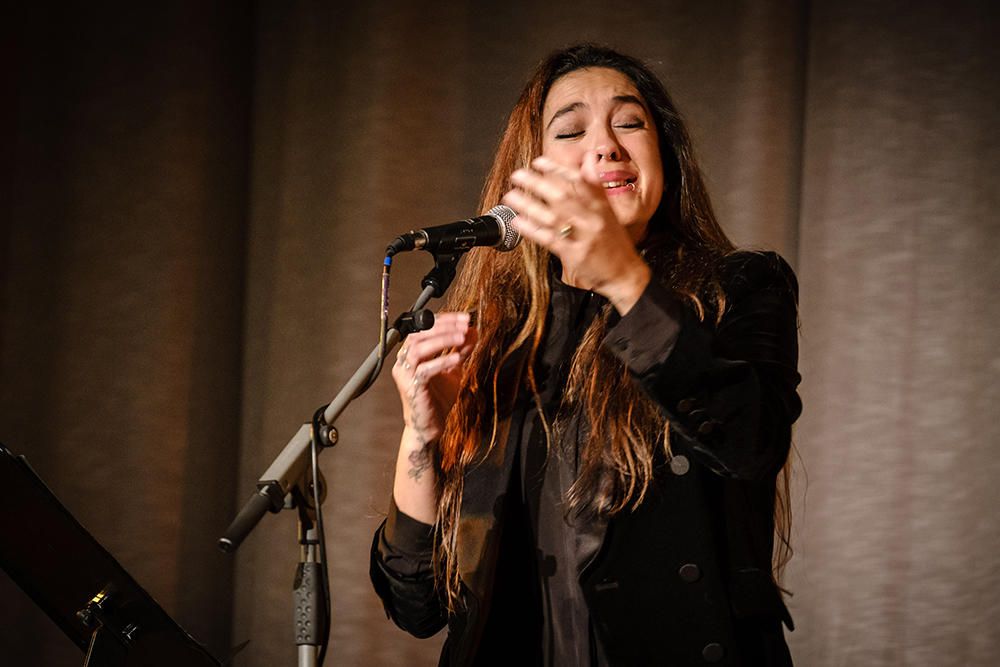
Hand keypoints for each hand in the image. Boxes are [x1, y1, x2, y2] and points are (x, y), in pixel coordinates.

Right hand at [391, 312, 476, 445]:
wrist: (431, 426)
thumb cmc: (438, 398)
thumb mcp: (454, 368)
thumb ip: (461, 350)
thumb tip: (472, 331)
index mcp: (411, 353)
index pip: (425, 328)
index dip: (445, 320)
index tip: (465, 318)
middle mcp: (404, 360)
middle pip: (420, 334)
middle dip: (444, 327)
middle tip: (464, 325)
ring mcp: (405, 374)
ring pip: (418, 349)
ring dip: (441, 341)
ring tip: (461, 338)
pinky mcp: (411, 388)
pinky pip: (424, 371)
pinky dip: (441, 362)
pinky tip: (457, 358)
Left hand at [501, 155, 650, 313]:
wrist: (625, 275)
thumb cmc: (614, 243)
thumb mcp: (609, 212)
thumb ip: (595, 187)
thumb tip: (588, 159)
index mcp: (602, 206)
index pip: (579, 181)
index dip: (557, 169)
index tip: (538, 162)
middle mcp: (593, 219)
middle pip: (563, 196)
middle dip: (537, 183)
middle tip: (518, 175)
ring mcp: (584, 237)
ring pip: (552, 216)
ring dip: (528, 205)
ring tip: (510, 196)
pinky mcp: (574, 255)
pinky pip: (549, 239)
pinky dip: (532, 229)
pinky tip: (517, 221)